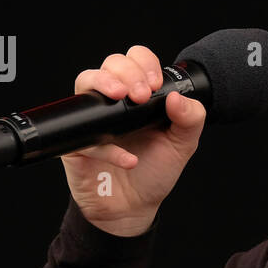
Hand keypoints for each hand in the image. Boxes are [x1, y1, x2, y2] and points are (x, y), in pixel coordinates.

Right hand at [61, 44, 206, 235]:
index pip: (135, 60)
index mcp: (139, 95)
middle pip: (110, 64)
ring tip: (123, 99)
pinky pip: (84, 135)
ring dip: (105, 84)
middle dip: (127, 72)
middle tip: (142, 95)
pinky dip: (108, 147)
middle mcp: (114, 101)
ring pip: (85, 83)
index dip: (144, 63)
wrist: (133, 208)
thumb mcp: (182, 144)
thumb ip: (190, 119)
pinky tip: (129, 159)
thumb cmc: (154, 171)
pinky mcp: (77, 143)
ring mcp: (92, 119)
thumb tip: (178, 97)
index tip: (155, 84)